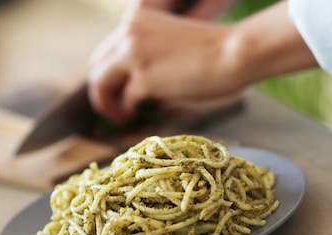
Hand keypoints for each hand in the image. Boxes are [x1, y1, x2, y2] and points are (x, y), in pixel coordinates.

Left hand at [86, 1, 316, 124]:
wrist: (235, 53)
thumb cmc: (214, 51)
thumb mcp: (170, 44)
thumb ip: (145, 56)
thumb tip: (127, 87)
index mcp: (136, 19)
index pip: (106, 50)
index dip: (107, 75)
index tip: (115, 91)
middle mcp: (129, 32)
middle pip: (96, 67)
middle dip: (101, 91)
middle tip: (114, 109)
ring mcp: (133, 54)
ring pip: (99, 84)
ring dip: (105, 105)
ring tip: (120, 117)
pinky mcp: (143, 78)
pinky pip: (124, 101)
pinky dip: (127, 111)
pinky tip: (133, 116)